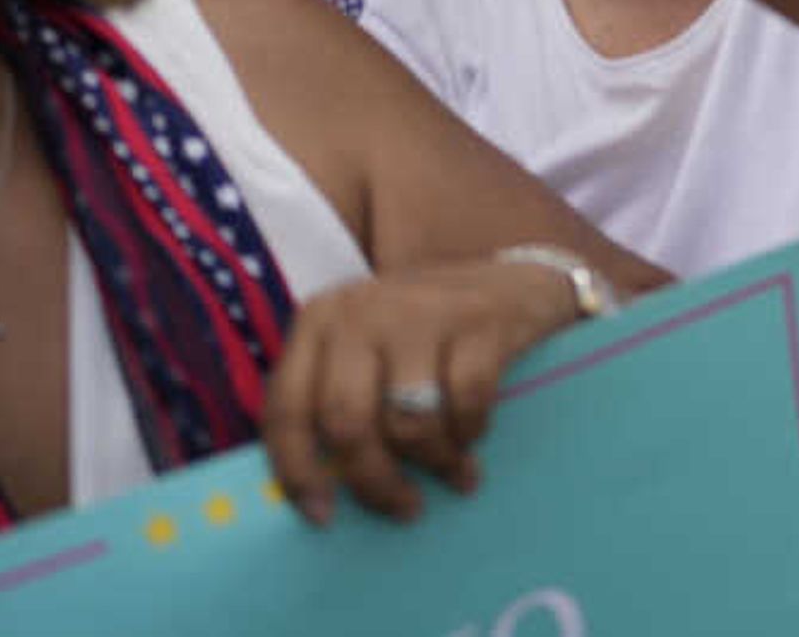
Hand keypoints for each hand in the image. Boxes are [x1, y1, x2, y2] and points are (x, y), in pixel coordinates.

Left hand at [260, 257, 580, 525]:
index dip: (298, 471)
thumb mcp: (366, 349)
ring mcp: (421, 311)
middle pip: (348, 422)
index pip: (287, 408)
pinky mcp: (478, 320)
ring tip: (453, 475)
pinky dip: (470, 434)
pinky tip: (474, 439)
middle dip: (376, 480)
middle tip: (405, 507)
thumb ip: (335, 398)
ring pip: (408, 421)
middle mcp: (361, 311)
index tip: (322, 516)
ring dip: (434, 463)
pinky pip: (466, 403)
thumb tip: (318, 493)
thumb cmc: (425, 332)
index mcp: (319, 321)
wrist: (511, 281)